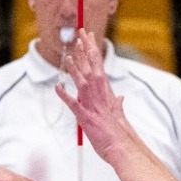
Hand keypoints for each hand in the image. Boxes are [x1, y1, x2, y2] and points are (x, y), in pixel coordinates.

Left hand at [54, 31, 128, 154]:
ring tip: (69, 54)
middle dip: (86, 49)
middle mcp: (100, 96)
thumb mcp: (119, 115)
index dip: (92, 50)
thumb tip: (121, 97)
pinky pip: (73, 105)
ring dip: (76, 68)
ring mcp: (93, 106)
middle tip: (81, 32)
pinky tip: (57, 87)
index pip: (98, 66)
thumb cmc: (120, 134)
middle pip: (92, 68)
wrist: (122, 148)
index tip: (88, 37)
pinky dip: (64, 96)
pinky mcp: (86, 118)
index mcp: (106, 93)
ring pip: (83, 82)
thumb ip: (118, 104)